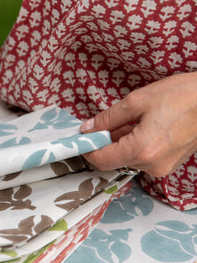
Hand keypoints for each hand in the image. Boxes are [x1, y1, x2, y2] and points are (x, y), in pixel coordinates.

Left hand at [80, 72, 196, 176]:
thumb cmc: (181, 96)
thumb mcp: (136, 101)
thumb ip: (108, 118)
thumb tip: (88, 128)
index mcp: (141, 150)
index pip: (101, 160)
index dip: (87, 149)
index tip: (81, 138)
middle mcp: (152, 165)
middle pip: (114, 160)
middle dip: (105, 143)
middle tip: (104, 123)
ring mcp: (163, 167)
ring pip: (128, 158)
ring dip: (121, 143)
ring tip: (130, 120)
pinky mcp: (170, 163)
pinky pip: (143, 157)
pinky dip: (136, 145)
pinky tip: (143, 126)